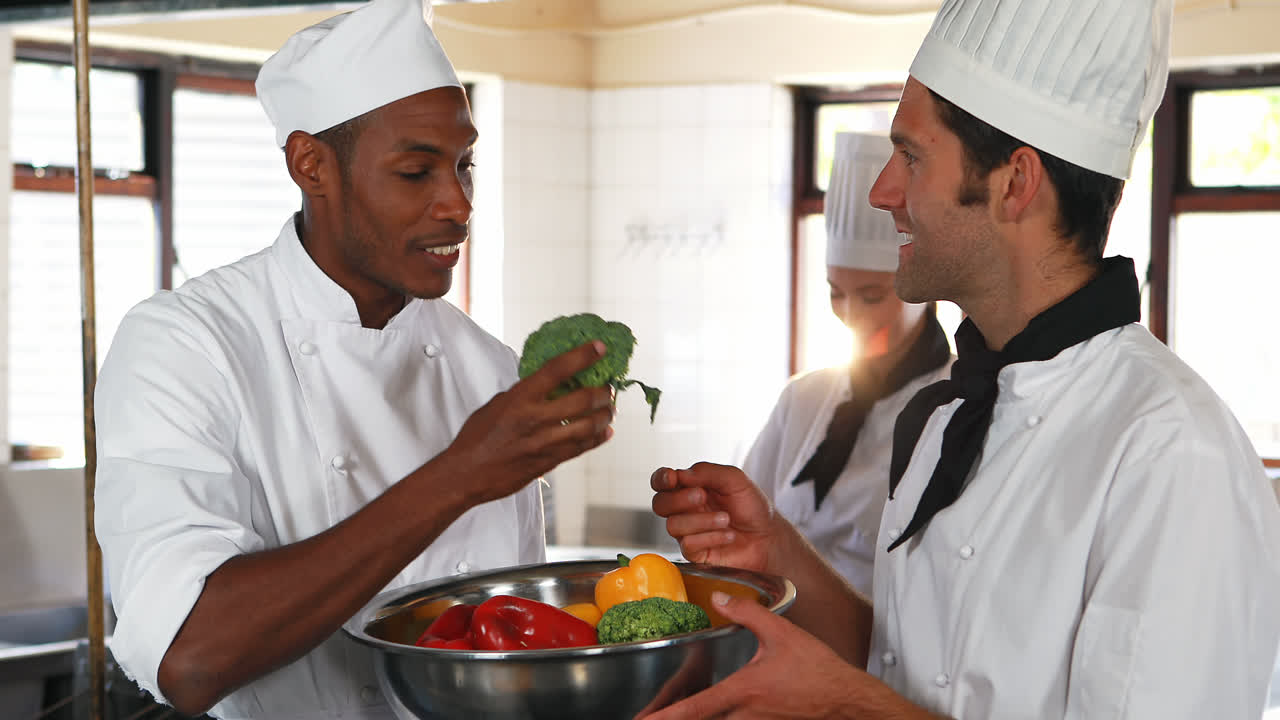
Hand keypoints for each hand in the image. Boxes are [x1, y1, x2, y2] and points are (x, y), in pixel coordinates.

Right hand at [442, 341, 614, 504]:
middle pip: (583, 399)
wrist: (467, 474)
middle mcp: (535, 418)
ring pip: (589, 426)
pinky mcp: (549, 462)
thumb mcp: (497, 404)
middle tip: (608, 388)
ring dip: (605, 415)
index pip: (558, 369)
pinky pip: (581, 447)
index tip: (599, 347)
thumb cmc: (477, 438)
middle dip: (603, 391)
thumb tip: (545, 386)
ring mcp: (545, 442)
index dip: (582, 356)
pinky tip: (605, 432)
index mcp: (520, 398)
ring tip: (609, 409)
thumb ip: (524, 394)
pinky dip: (598, 438)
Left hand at [635, 592, 867, 718]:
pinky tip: (711, 713)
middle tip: (646, 719)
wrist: (845, 698)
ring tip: (669, 716)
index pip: (696, 708)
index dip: (667, 716)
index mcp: (743, 691)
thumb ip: (746, 613)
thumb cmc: (817, 669)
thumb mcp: (780, 632)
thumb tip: (718, 599)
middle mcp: (745, 714)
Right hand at [650, 463, 776, 573]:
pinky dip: (710, 537)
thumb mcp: (735, 479)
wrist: (768, 536)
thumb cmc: (752, 507)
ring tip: (726, 519)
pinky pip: (688, 545)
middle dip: (679, 499)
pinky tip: (728, 535)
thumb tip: (681, 474)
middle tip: (702, 496)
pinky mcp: (695, 553)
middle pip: (659, 504)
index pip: (661, 481)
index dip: (660, 479)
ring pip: (673, 526)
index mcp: (690, 487)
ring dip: (701, 520)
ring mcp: (688, 532)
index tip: (672, 478)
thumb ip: (708, 472)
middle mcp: (684, 510)